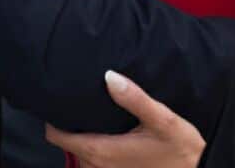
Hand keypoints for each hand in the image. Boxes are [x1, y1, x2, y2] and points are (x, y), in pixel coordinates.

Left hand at [45, 70, 204, 167]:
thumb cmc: (181, 150)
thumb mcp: (162, 120)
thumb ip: (135, 98)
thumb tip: (109, 76)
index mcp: (101, 151)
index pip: (56, 136)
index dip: (53, 117)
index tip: (59, 98)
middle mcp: (97, 167)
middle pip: (66, 142)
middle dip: (70, 122)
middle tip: (80, 99)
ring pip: (79, 152)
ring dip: (83, 134)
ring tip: (94, 111)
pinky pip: (93, 160)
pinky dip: (95, 145)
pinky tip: (109, 129)